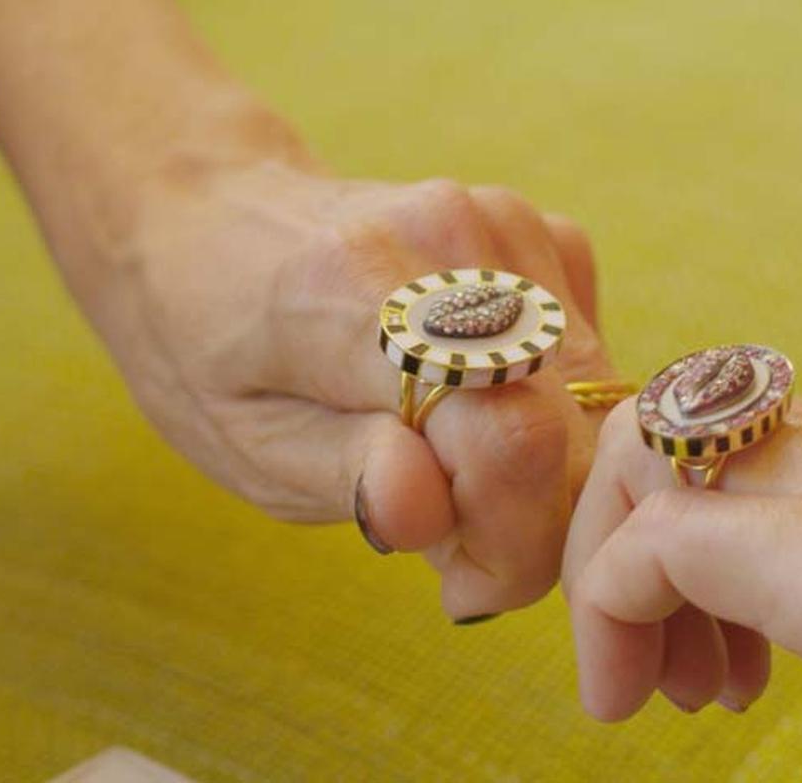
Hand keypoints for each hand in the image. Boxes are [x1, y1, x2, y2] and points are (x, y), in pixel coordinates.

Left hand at [54, 105, 618, 620]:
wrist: (207, 216)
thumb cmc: (211, 344)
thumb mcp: (244, 442)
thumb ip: (345, 476)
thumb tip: (427, 513)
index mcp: (355, 296)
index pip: (511, 440)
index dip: (514, 542)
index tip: (464, 585)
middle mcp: (449, 240)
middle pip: (571, 420)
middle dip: (534, 515)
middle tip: (449, 540)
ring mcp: (501, 221)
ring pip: (593, 394)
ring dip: (540, 463)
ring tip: (442, 466)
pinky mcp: (535, 227)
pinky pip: (585, 352)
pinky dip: (548, 406)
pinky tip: (470, 407)